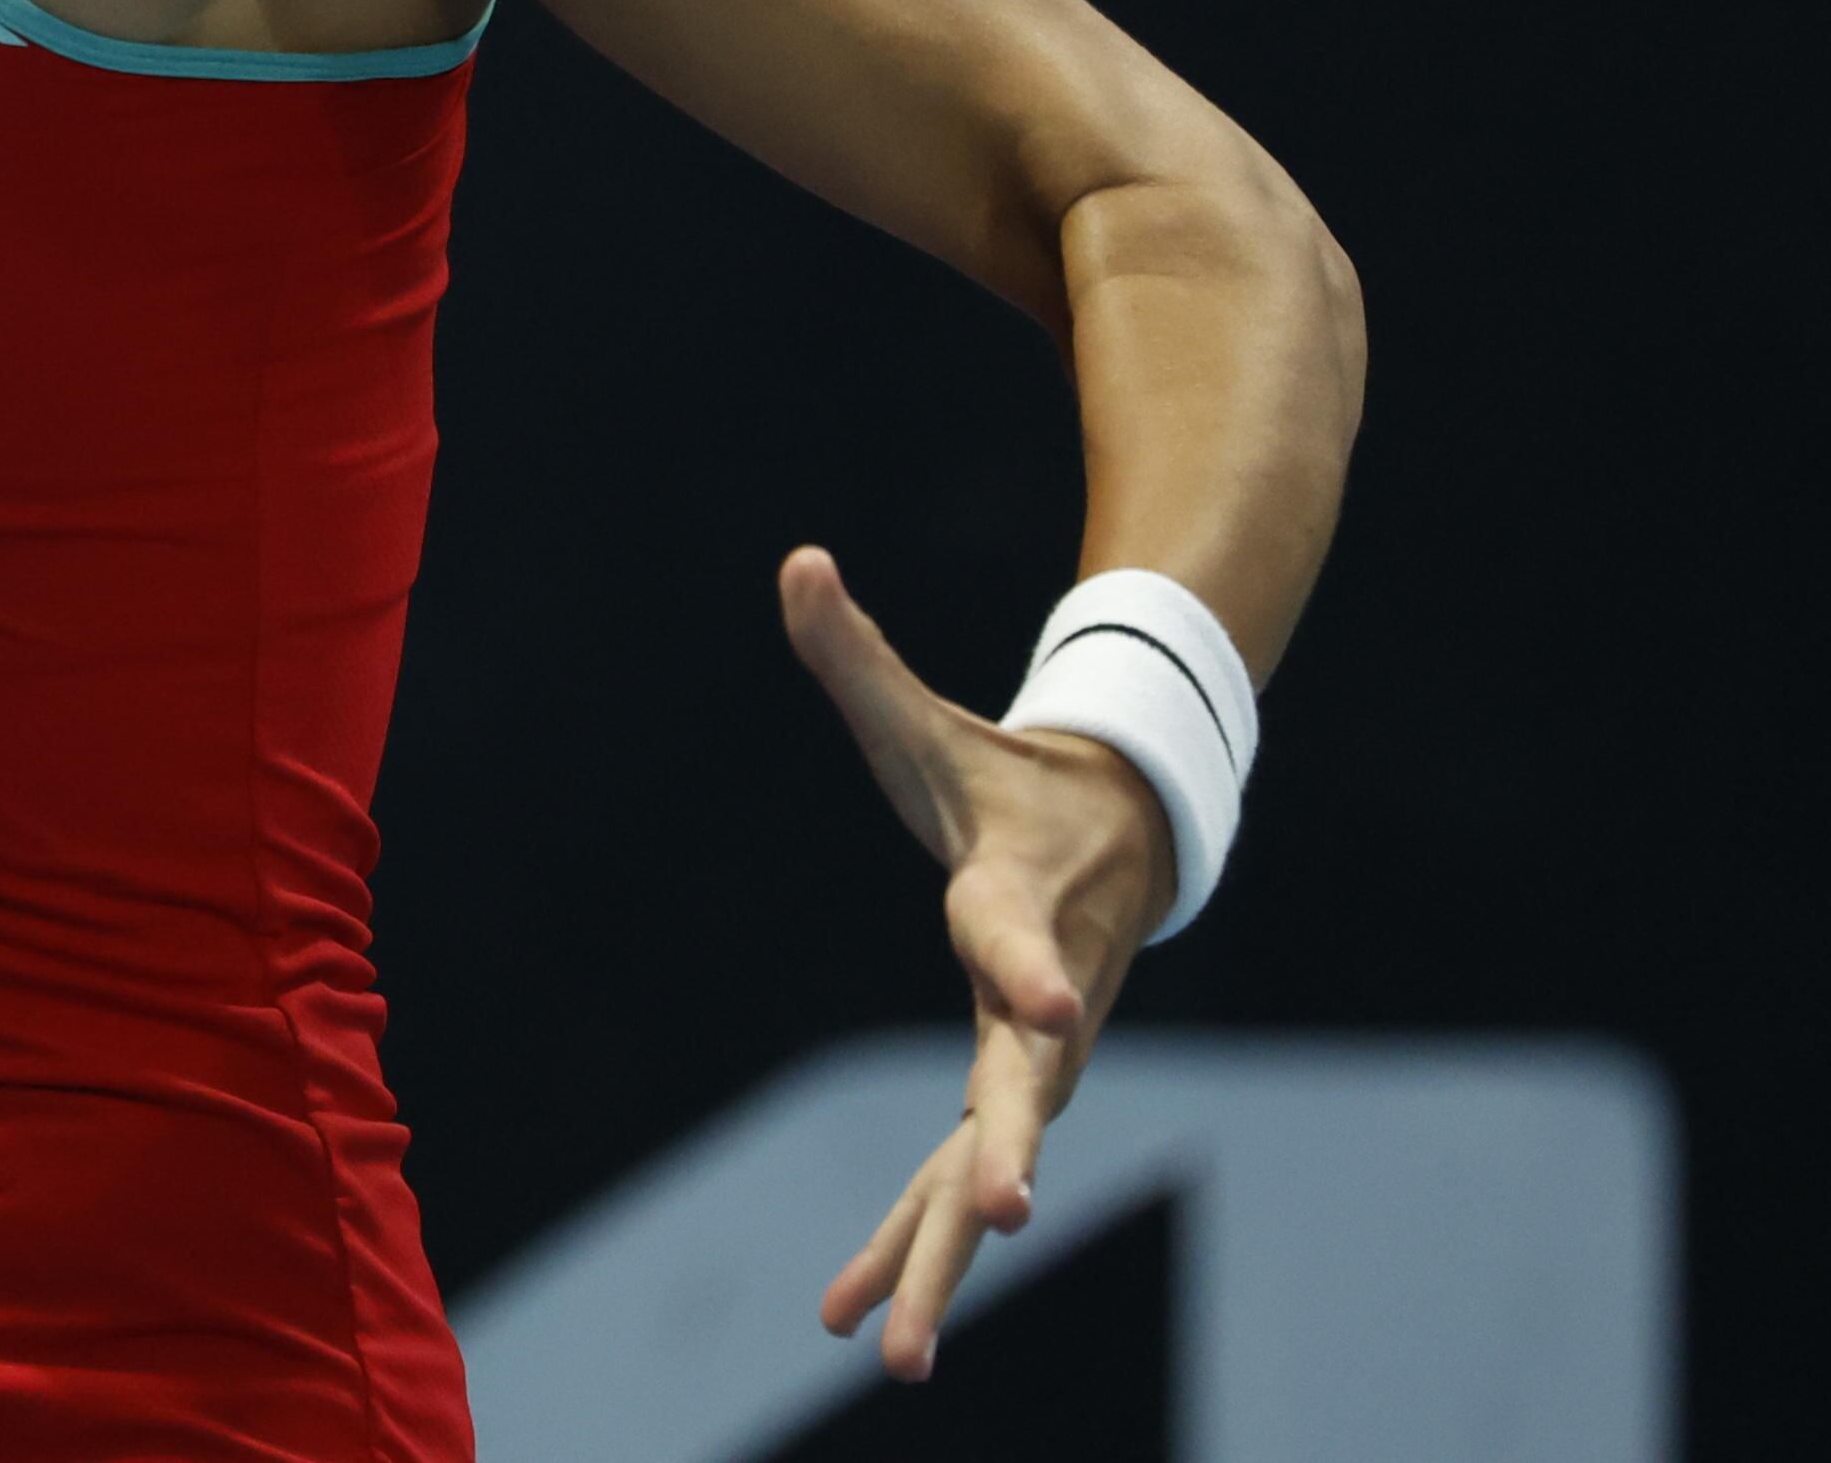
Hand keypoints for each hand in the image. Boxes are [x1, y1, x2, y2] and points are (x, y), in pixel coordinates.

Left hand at [778, 544, 1170, 1379]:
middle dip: (1001, 1152)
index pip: (1014, 937)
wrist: (1121, 836)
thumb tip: (794, 559)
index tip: (1041, 1011)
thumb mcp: (925, 722)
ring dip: (936, 1257)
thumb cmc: (1005, 778)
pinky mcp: (1009, 1092)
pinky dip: (909, 1249)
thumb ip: (855, 654)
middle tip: (998, 1223)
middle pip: (1019, 1083)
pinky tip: (855, 1321)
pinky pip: (950, 1181)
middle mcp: (1036, 994)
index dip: (1027, 970)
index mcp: (1016, 900)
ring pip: (983, 1162)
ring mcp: (1032, 1057)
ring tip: (892, 1357)